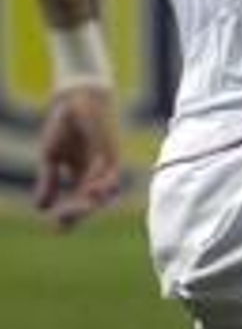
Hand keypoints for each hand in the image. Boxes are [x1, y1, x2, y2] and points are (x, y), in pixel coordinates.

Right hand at [36, 86, 121, 230]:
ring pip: (104, 192)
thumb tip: (40, 209)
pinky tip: (91, 189)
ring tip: (78, 209)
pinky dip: (101, 182)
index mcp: (82, 177)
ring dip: (91, 202)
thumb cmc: (64, 126)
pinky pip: (110, 173)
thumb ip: (49, 181)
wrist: (74, 100)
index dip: (70, 217)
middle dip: (78, 213)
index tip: (57, 228)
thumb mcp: (51, 157)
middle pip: (91, 202)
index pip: (77, 204)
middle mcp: (97, 175)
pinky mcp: (113, 153)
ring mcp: (107, 165)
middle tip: (62, 221)